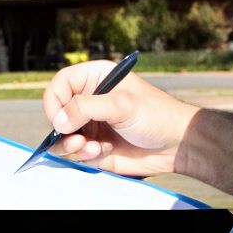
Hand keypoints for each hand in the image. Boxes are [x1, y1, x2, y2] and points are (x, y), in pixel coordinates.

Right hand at [42, 60, 194, 176]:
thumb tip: (58, 121)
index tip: (60, 120)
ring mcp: (91, 124)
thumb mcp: (121, 105)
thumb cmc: (156, 115)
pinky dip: (84, 154)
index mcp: (95, 78)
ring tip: (88, 148)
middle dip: (63, 128)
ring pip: (62, 135)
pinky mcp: (95, 146)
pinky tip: (101, 152)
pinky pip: (75, 152)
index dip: (54, 102)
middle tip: (76, 139)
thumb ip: (85, 108)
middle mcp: (89, 100)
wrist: (177, 145)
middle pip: (57, 112)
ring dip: (71, 144)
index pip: (60, 85)